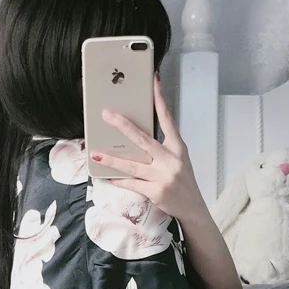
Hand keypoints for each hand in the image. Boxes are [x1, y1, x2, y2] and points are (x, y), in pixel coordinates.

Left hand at [92, 75, 206, 223]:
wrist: (193, 207)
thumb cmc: (182, 180)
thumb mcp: (178, 159)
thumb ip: (161, 148)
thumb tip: (134, 136)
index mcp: (178, 147)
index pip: (167, 118)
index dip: (159, 99)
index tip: (153, 81)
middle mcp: (171, 159)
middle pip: (143, 139)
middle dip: (123, 126)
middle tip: (107, 114)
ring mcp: (164, 176)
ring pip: (132, 165)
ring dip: (112, 160)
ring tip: (96, 154)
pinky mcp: (156, 191)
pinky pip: (132, 183)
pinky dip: (119, 179)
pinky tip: (107, 176)